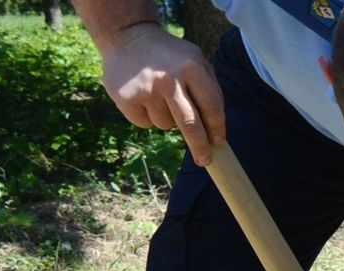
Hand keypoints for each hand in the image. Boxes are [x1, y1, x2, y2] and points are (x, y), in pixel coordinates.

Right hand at [99, 21, 224, 165]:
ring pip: (166, 125)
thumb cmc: (169, 56)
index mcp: (191, 67)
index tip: (218, 143)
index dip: (217, 128)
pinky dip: (147, 117)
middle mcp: (168, 78)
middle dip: (200, 147)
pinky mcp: (125, 98)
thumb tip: (217, 128)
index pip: (211, 107)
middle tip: (205, 160)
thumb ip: (209, 89)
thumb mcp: (195, 60)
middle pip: (190, 124)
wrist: (126, 36)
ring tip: (159, 96)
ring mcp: (145, 89)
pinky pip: (145, 123)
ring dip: (167, 120)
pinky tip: (143, 96)